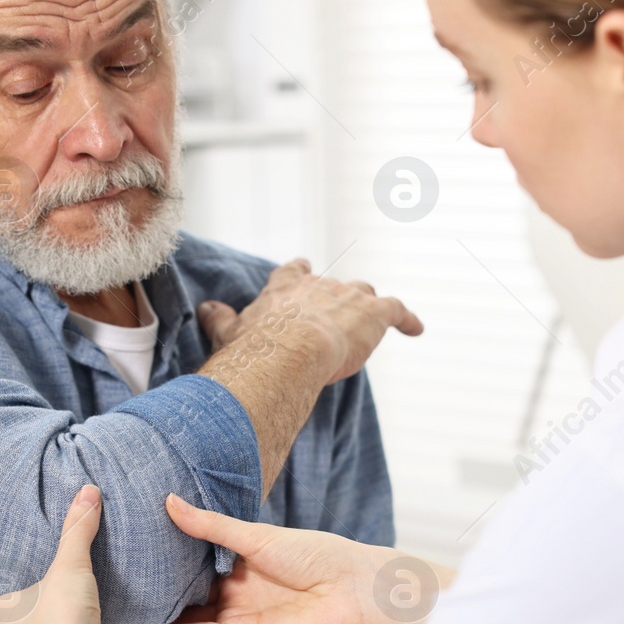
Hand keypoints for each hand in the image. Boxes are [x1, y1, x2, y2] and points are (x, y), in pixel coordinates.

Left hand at [0, 486, 123, 623]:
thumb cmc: (62, 616)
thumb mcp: (70, 563)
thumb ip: (76, 528)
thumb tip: (87, 490)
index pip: (7, 598)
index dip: (25, 589)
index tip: (45, 581)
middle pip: (23, 623)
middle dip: (40, 613)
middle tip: (62, 597)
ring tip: (78, 618)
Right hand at [115, 495, 434, 623]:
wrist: (354, 591)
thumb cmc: (318, 555)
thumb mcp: (257, 535)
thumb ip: (211, 525)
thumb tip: (170, 502)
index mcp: (239, 562)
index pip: (190, 563)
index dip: (161, 561)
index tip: (125, 554)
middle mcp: (233, 592)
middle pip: (182, 596)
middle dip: (149, 597)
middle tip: (105, 591)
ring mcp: (236, 618)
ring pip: (182, 622)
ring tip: (108, 622)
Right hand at [197, 258, 423, 385]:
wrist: (288, 352)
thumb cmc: (255, 347)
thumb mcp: (230, 333)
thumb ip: (220, 319)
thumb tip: (204, 308)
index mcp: (285, 288)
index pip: (294, 272)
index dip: (300, 273)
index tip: (303, 270)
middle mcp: (318, 285)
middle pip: (334, 283)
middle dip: (338, 294)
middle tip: (340, 307)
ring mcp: (348, 296)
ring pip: (365, 292)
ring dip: (369, 305)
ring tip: (374, 317)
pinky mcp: (374, 313)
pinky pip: (397, 310)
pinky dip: (408, 319)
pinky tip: (418, 329)